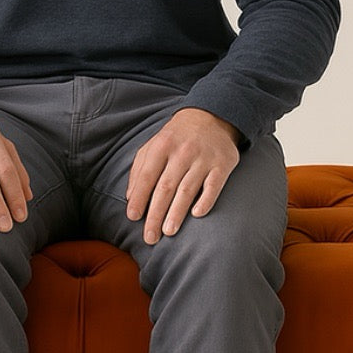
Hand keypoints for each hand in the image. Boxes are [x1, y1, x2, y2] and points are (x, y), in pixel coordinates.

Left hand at [124, 107, 241, 244]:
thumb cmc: (176, 138)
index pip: (147, 176)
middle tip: (150, 236)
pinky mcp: (222, 164)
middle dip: (156, 214)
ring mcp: (203, 158)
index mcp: (161, 147)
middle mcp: (182, 152)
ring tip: (168, 231)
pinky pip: (213, 185)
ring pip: (187, 189)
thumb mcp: (154, 146)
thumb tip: (129, 198)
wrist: (212, 116)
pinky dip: (206, 200)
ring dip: (177, 212)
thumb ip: (140, 170)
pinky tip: (197, 214)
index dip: (139, 198)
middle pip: (165, 188)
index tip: (133, 217)